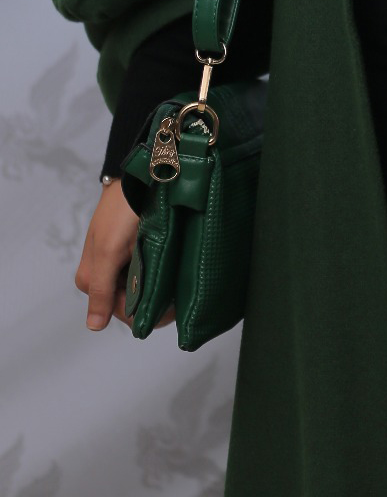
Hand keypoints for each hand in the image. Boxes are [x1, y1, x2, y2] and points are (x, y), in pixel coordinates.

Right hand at [74, 181, 175, 332]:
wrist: (137, 175)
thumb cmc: (120, 210)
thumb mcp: (109, 250)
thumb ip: (101, 289)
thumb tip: (94, 326)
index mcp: (91, 279)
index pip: (123, 313)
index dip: (147, 314)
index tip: (173, 308)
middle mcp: (104, 275)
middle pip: (132, 303)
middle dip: (155, 301)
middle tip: (180, 292)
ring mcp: (120, 263)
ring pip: (142, 290)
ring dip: (160, 288)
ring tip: (179, 278)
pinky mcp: (134, 251)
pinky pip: (147, 272)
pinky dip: (160, 273)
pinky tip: (173, 267)